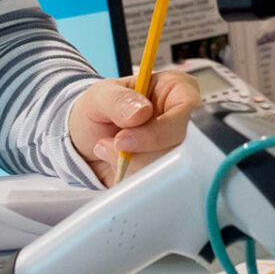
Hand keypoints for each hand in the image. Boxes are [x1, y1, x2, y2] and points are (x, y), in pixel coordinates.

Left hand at [68, 70, 199, 183]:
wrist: (86, 139)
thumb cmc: (100, 109)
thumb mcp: (101, 95)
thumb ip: (118, 100)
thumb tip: (141, 111)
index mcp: (176, 90)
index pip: (187, 109)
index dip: (160, 129)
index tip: (123, 139)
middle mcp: (182, 119)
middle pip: (180, 145)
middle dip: (140, 153)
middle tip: (113, 144)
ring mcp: (176, 148)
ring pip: (168, 167)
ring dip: (131, 165)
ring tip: (108, 148)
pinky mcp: (167, 171)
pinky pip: (156, 183)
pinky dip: (131, 177)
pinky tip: (117, 163)